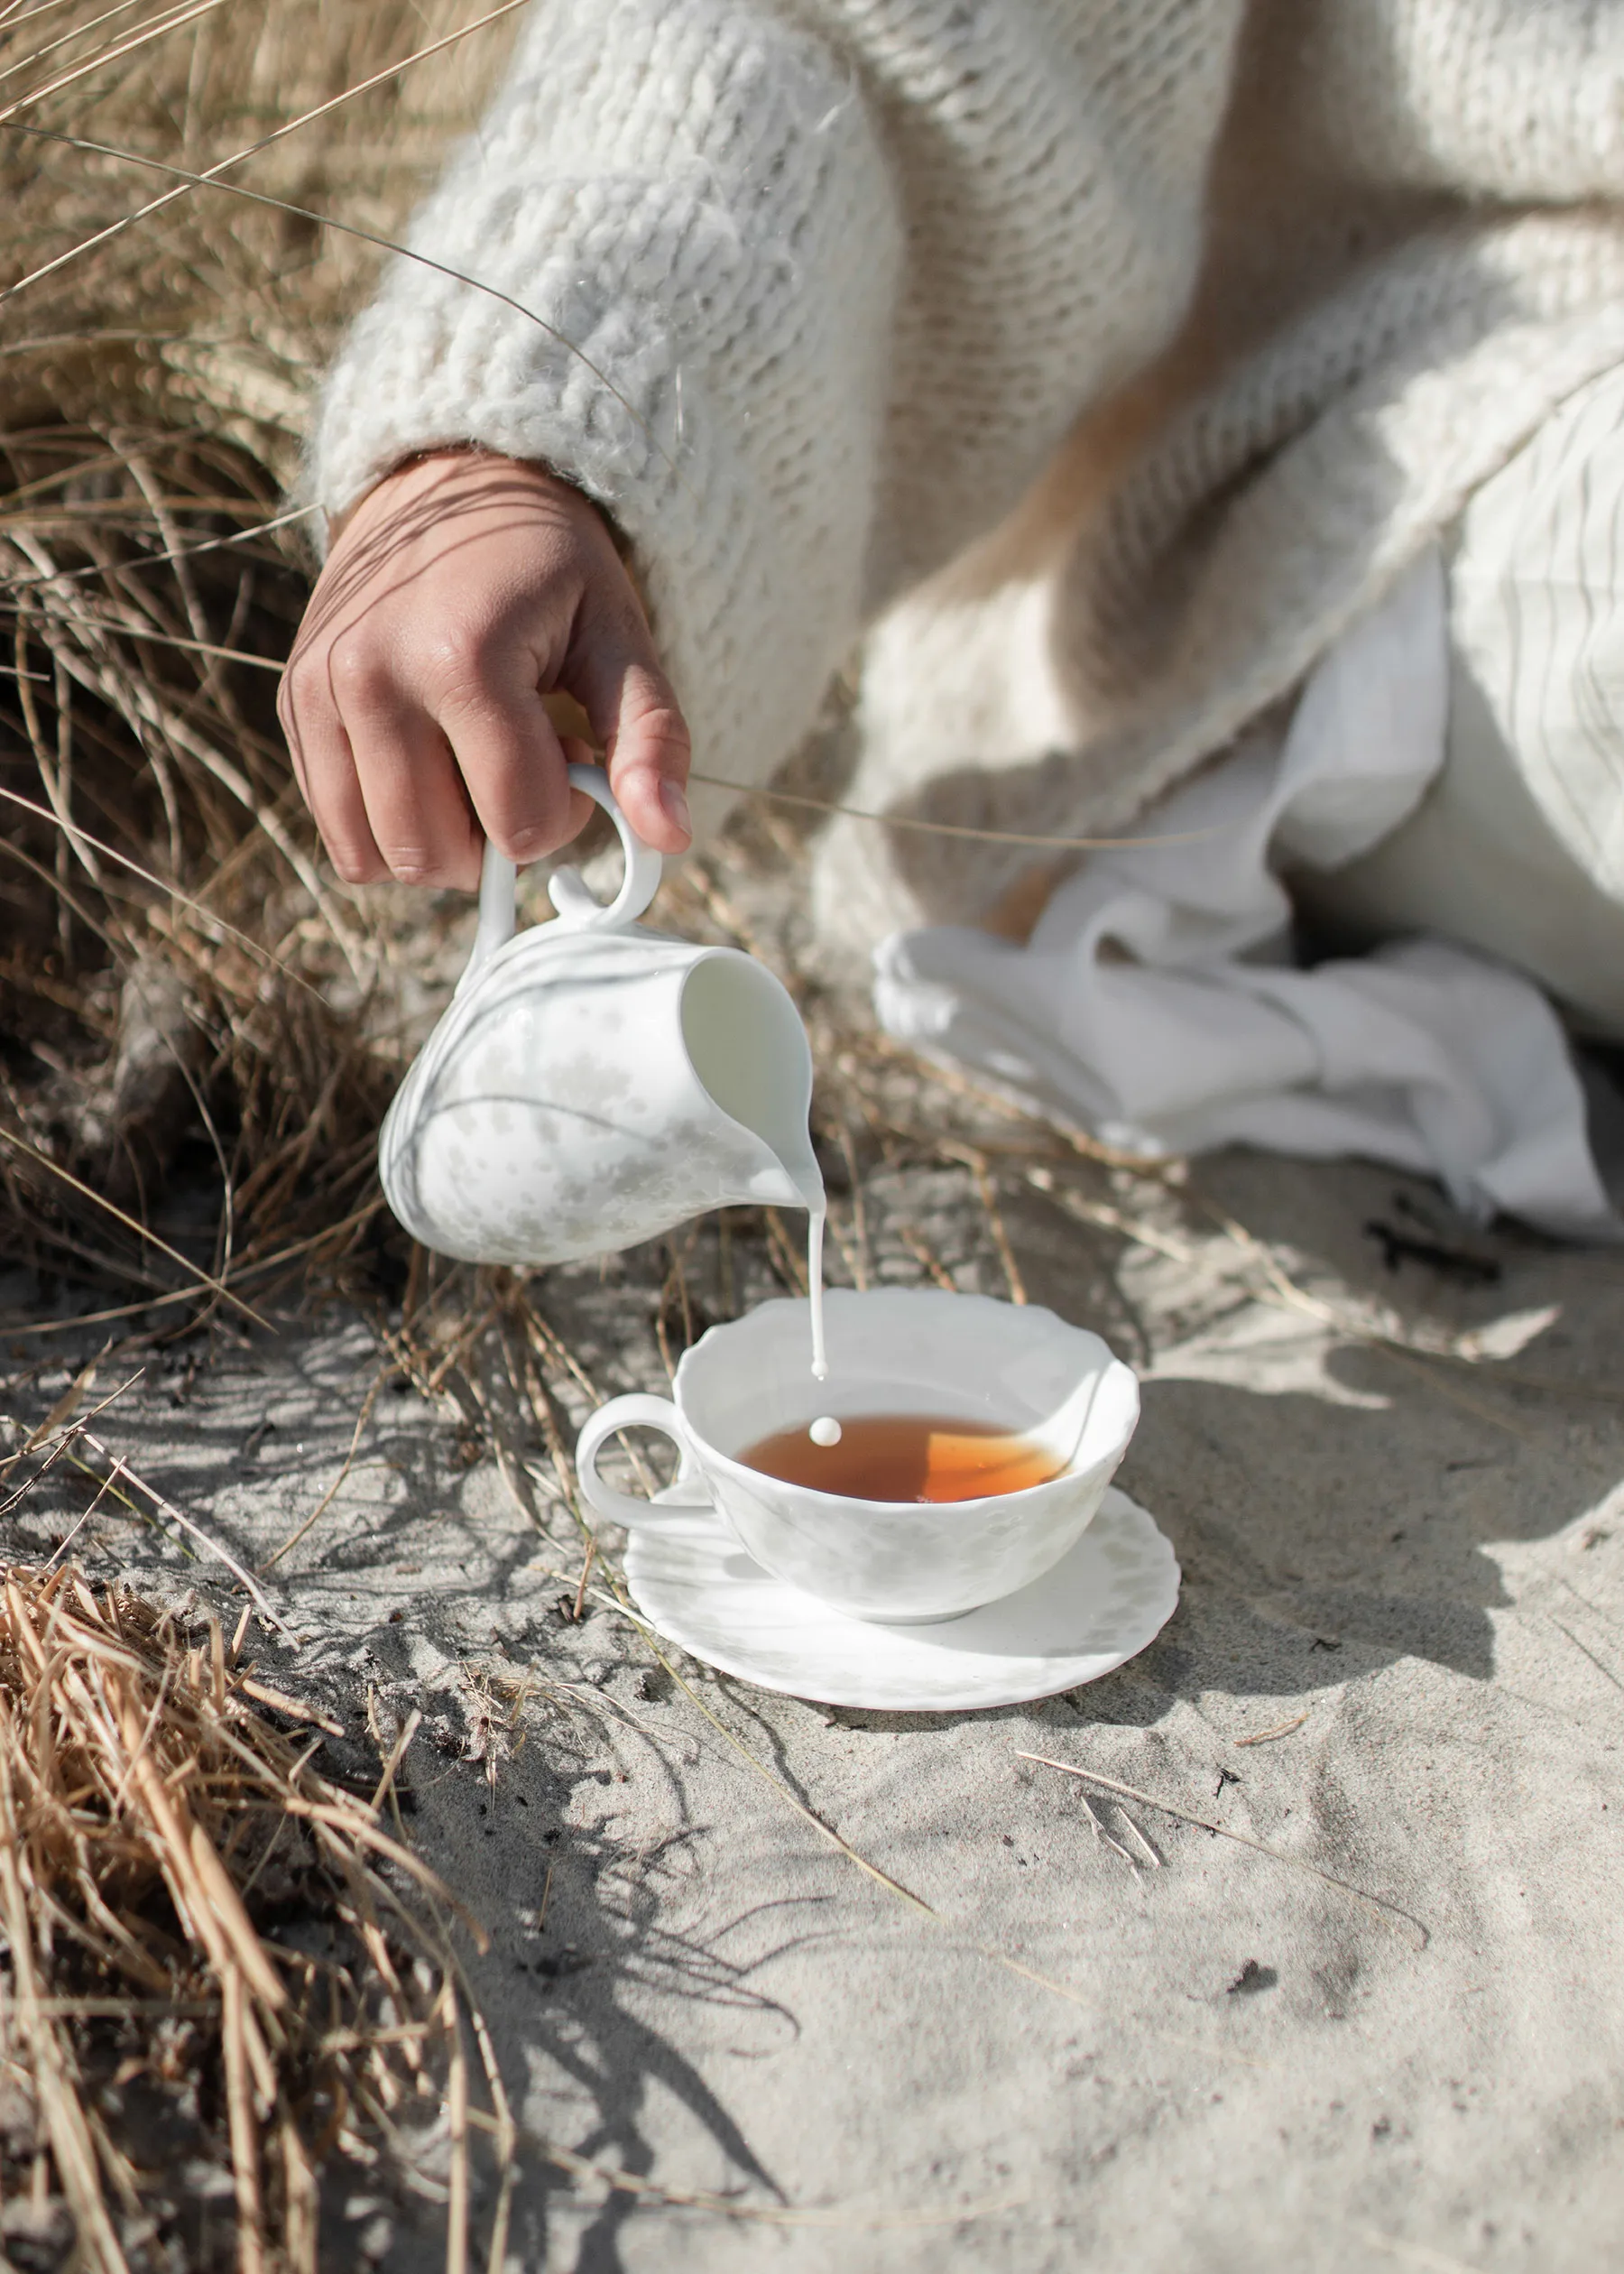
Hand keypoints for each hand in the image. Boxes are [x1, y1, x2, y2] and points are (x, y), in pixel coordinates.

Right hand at [279, 451, 692, 889]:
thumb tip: (670, 837)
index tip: (570, 752)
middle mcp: (372, 676)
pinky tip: (426, 764)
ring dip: (440, 844)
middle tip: (521, 767)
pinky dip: (389, 826)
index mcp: (463, 658)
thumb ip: (650, 738)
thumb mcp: (620, 637)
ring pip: (377, 858)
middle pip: (438, 854)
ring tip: (471, 769)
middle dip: (498, 840)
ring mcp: (319, 691)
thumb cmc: (549, 568)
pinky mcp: (293, 703)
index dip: (565, 813)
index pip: (521, 824)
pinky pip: (337, 831)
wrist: (452, 482)